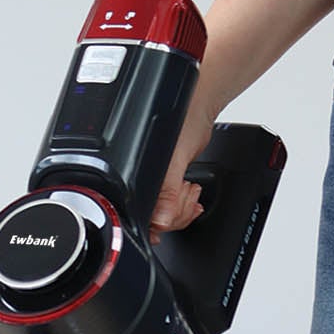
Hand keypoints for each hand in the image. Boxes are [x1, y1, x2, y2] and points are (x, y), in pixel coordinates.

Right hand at [150, 104, 217, 238]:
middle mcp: (139, 187)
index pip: (143, 221)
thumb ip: (168, 193)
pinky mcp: (164, 187)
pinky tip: (189, 194)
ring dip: (183, 210)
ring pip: (164, 221)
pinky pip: (170, 211)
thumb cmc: (185, 122)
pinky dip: (184, 207)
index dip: (162, 223)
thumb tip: (161, 221)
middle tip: (186, 191)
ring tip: (190, 190)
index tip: (176, 208)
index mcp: (134, 182)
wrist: (199, 107)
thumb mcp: (176, 160)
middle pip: (156, 225)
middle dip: (177, 214)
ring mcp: (152, 188)